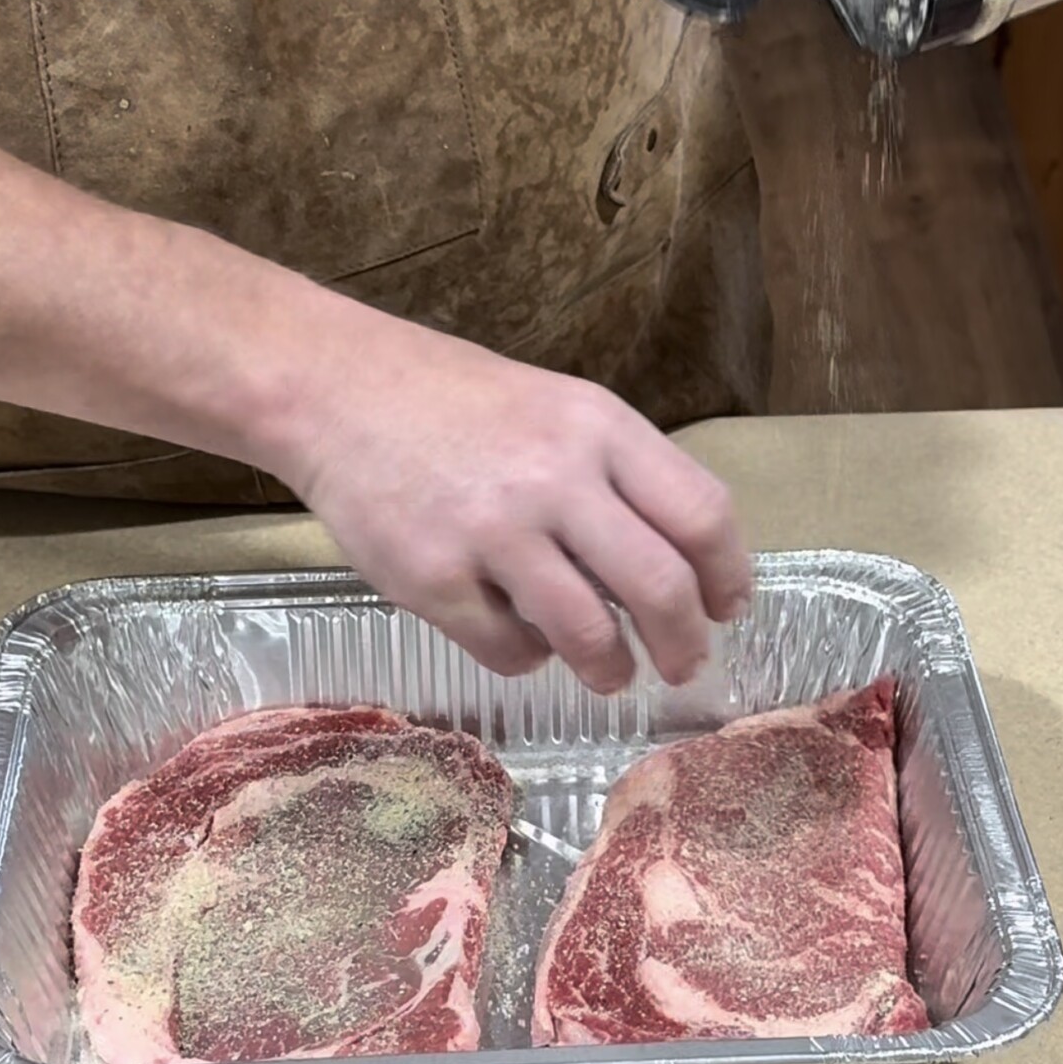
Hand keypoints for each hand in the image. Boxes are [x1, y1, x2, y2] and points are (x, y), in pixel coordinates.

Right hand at [0, 140, 748, 692]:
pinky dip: (530, 659)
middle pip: (659, 588)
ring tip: (610, 674)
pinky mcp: (433, 580)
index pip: (701, 515)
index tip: (728, 607)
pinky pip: (510, 650)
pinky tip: (524, 641)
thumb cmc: (453, 402)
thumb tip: (685, 566)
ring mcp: (490, 533)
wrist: (333, 389)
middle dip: (684, 644)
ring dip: (611, 668)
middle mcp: (553, 479)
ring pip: (588, 634)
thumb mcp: (557, 408)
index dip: (729, 575)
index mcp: (597, 428)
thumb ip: (620, 475)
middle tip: (683, 665)